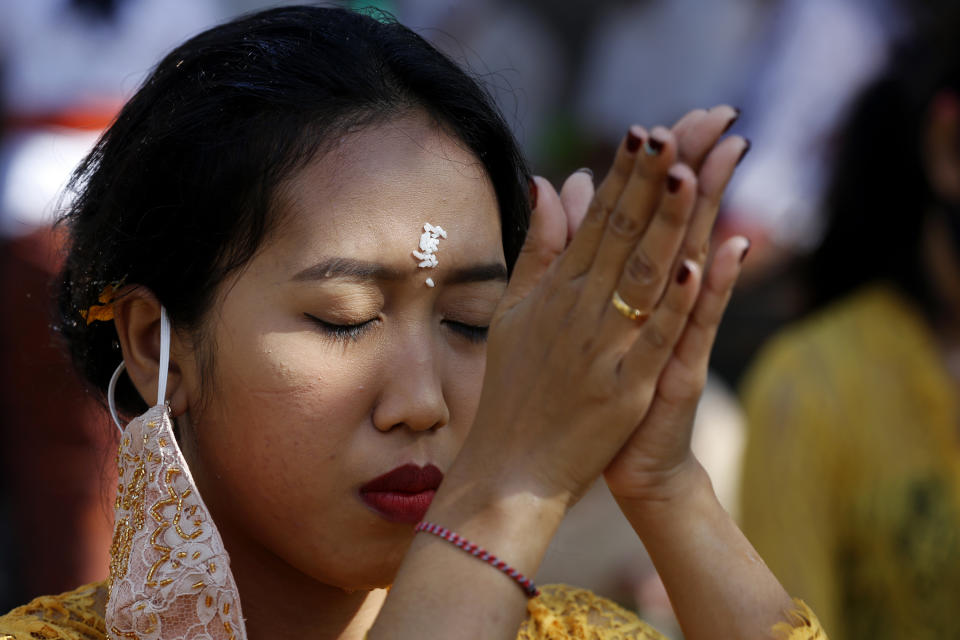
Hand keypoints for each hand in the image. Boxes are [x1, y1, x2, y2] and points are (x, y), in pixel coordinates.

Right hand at [448, 116, 739, 510]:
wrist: (511, 467)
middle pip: (620, 237)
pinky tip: (696, 264)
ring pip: (641, 277)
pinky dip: (676, 303)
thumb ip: (539, 248)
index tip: (645, 132)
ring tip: (689, 175)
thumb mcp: (515, 312)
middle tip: (677, 130)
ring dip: (667, 226)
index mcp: (555, 292)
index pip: (595, 222)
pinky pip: (653, 339)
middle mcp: (578, 312)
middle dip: (650, 182)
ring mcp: (601, 349)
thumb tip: (551, 183)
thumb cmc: (514, 388)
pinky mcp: (623, 389)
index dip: (623, 177)